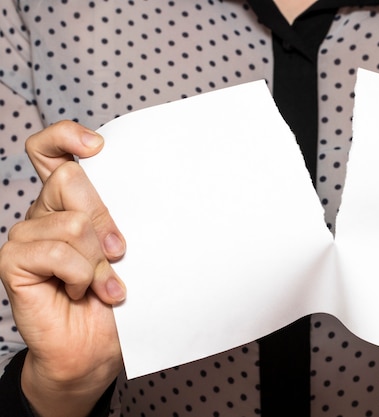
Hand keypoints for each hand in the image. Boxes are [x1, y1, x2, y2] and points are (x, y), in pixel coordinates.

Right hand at [0, 121, 126, 416]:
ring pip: (71, 222)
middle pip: (72, 179)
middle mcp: (44, 213)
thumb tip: (142, 188)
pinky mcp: (13, 263)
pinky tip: (80, 292)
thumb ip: (118, 218)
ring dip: (98, 261)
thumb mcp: (124, 250)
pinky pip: (54, 252)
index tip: (97, 146)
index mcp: (68, 202)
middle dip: (105, 218)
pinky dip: (79, 275)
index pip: (50, 150)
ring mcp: (26, 237)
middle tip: (120, 252)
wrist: (97, 347)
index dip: (67, 136)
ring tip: (103, 284)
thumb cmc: (116, 296)